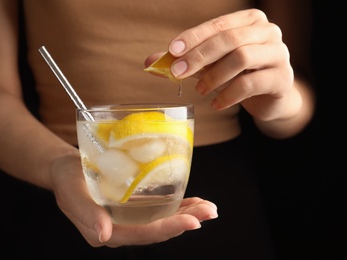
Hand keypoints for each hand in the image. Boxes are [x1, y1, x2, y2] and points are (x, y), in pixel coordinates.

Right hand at [50, 153, 217, 247]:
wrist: (67, 168)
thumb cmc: (67, 178)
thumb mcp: (72, 192)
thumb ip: (85, 214)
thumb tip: (104, 235)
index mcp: (106, 232)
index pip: (142, 234)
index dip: (168, 229)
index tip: (192, 222)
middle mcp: (121, 229)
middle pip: (157, 230)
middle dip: (185, 221)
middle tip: (209, 212)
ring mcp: (129, 219)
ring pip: (162, 221)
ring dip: (187, 214)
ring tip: (209, 208)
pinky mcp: (134, 207)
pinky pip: (158, 210)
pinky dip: (177, 205)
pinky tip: (193, 201)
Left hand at [147, 9, 297, 121]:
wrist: (270, 95)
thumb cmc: (238, 73)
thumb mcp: (210, 64)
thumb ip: (185, 60)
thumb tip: (150, 62)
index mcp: (250, 21)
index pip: (218, 25)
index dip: (193, 37)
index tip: (172, 51)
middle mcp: (268, 32)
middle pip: (229, 39)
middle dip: (199, 56)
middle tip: (178, 73)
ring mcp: (279, 54)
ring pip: (242, 58)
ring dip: (214, 76)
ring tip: (200, 90)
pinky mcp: (282, 78)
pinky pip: (251, 83)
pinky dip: (228, 95)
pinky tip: (216, 104)